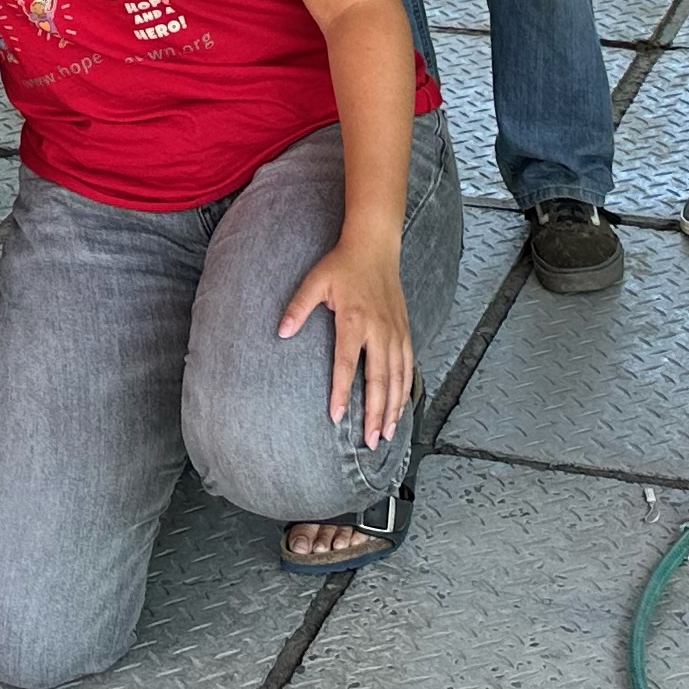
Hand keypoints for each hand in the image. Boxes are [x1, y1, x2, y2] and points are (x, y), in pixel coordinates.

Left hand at [278, 230, 416, 444]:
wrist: (375, 247)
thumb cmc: (342, 265)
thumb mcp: (315, 281)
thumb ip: (298, 307)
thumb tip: (281, 332)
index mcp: (354, 320)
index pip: (347, 364)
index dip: (341, 392)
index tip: (336, 417)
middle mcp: (378, 330)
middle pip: (378, 379)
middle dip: (374, 412)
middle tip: (370, 440)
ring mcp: (395, 332)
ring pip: (397, 377)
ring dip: (392, 407)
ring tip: (386, 434)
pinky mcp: (405, 331)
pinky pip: (408, 366)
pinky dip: (406, 389)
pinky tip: (400, 407)